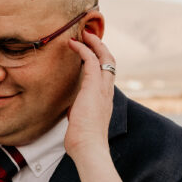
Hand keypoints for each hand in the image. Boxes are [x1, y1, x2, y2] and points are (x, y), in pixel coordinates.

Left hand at [64, 33, 115, 155]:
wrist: (89, 148)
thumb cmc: (83, 140)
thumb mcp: (80, 122)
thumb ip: (78, 112)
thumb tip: (71, 112)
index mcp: (105, 100)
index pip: (107, 75)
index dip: (100, 61)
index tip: (89, 52)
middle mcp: (107, 91)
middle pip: (110, 61)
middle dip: (100, 46)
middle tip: (89, 36)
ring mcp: (103, 88)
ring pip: (105, 57)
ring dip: (94, 43)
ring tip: (83, 34)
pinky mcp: (93, 87)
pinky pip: (91, 61)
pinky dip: (83, 50)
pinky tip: (73, 44)